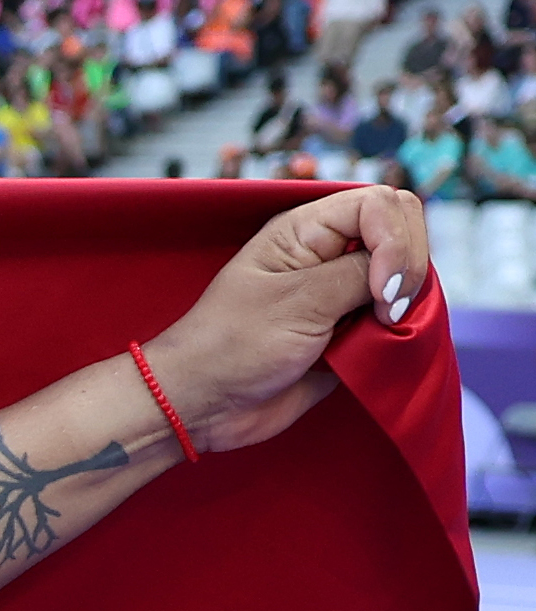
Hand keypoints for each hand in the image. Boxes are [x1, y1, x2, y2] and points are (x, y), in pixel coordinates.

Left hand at [146, 185, 433, 455]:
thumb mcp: (298, 300)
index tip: (381, 291)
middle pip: (403, 230)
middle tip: (385, 311)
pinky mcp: (347, 331)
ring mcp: (341, 292)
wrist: (202, 406)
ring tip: (380, 330)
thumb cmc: (233, 345)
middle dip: (408, 266)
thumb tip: (401, 271)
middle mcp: (329, 253)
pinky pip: (393, 319)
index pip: (381, 204)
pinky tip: (381, 345)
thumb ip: (358, 274)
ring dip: (406, 300)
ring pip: (404, 275)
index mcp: (307, 230)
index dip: (396, 240)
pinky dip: (399, 329)